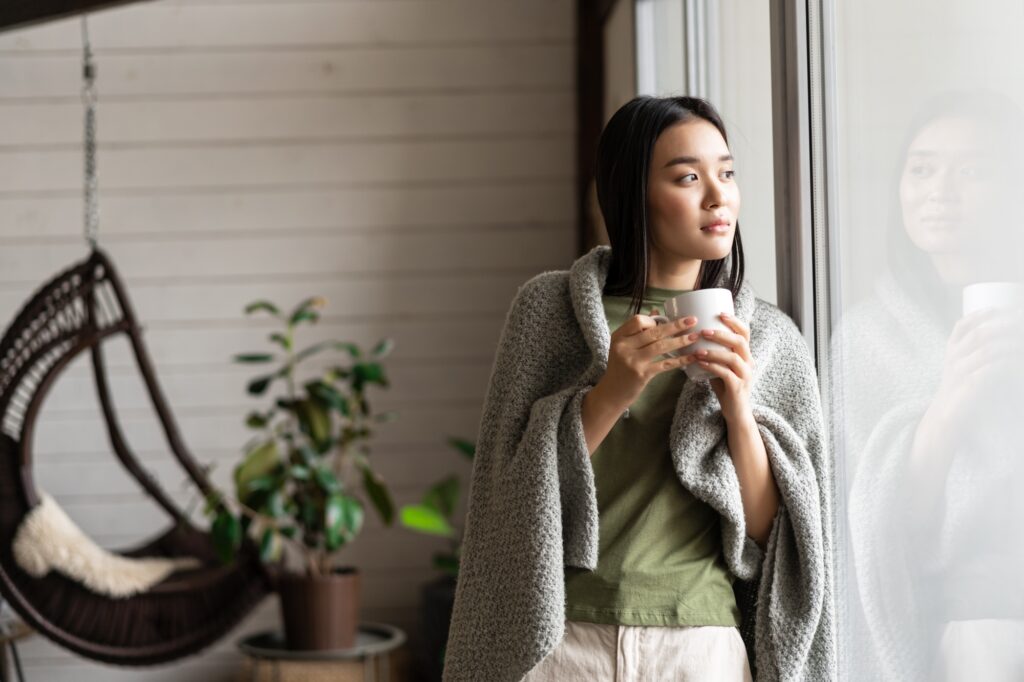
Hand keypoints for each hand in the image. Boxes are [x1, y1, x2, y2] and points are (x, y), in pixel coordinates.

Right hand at [598, 310, 702, 411]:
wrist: (612, 393)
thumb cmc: (619, 368)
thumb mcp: (623, 346)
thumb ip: (638, 330)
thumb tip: (656, 311)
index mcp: (618, 337)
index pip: (638, 320)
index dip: (654, 320)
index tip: (665, 323)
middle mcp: (623, 347)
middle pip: (653, 332)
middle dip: (676, 325)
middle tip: (693, 320)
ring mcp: (632, 361)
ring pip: (661, 346)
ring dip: (680, 341)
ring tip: (696, 337)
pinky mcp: (642, 375)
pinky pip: (665, 364)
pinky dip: (680, 360)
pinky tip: (692, 357)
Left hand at [692, 312, 754, 422]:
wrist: (736, 411)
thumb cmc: (726, 386)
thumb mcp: (721, 365)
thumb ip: (713, 353)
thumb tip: (691, 337)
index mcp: (745, 355)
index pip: (745, 333)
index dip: (735, 321)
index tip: (720, 313)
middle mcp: (748, 362)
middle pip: (740, 342)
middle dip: (722, 334)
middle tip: (703, 331)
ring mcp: (745, 375)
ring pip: (733, 358)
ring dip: (714, 351)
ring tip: (698, 349)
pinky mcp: (738, 387)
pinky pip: (726, 374)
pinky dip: (712, 367)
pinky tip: (701, 363)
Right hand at [934, 306, 1023, 434]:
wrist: (947, 414)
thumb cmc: (961, 387)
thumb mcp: (961, 364)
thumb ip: (973, 351)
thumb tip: (1004, 335)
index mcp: (952, 350)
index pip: (962, 326)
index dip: (980, 315)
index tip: (999, 309)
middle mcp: (954, 358)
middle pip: (979, 335)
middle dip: (1003, 326)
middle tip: (1020, 325)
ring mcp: (961, 372)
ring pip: (988, 350)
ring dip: (1011, 345)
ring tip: (1022, 344)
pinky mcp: (970, 386)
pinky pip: (991, 370)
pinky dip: (1008, 364)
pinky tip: (1017, 363)